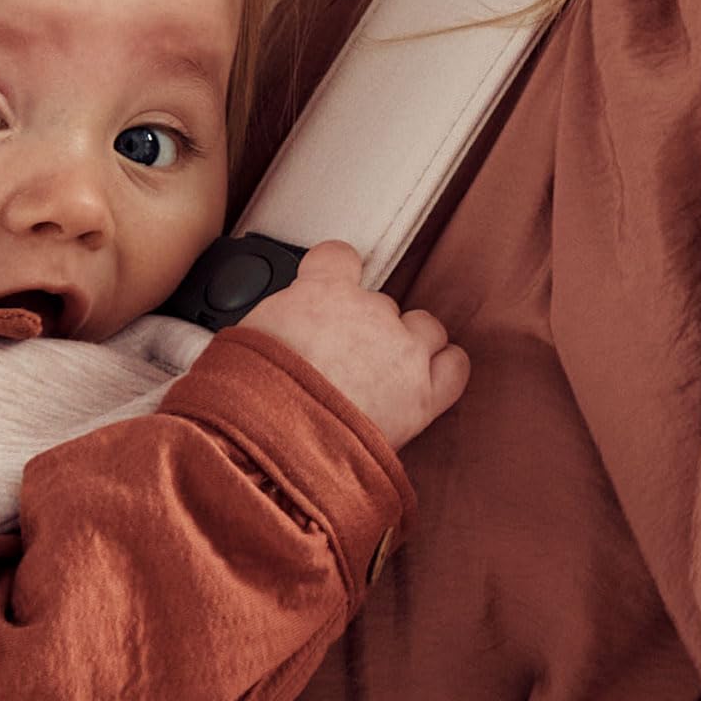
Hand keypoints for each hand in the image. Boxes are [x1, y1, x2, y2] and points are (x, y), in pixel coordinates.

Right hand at [235, 239, 468, 450]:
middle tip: (343, 359)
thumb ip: (274, 322)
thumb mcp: (245, 339)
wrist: (278, 444)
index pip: (339, 255)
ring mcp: (402, 351)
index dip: (336, 273)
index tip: (331, 286)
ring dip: (408, 345)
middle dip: (366, 327)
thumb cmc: (252, 397)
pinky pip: (454, 366)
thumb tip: (272, 331)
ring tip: (383, 375)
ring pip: (424, 328)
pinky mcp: (424, 393)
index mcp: (322, 291)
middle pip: (380, 303)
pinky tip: (427, 381)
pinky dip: (445, 369)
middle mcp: (369, 311)